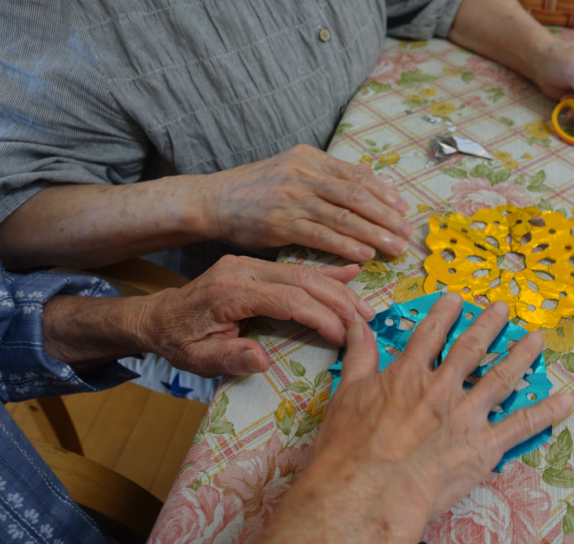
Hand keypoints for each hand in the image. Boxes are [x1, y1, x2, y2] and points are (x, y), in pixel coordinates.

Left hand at [144, 255, 374, 376]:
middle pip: (303, 280)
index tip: (344, 337)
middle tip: (366, 321)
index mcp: (231, 291)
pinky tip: (350, 271)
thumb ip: (229, 358)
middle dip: (338, 301)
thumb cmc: (178, 341)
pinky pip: (295, 266)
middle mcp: (243, 269)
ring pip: (304, 271)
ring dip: (337, 288)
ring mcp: (250, 263)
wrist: (157, 316)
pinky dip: (325, 270)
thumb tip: (262, 361)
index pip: (289, 300)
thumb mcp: (196, 359)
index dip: (321, 317)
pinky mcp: (255, 264)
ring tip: (364, 308)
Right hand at [203, 144, 412, 261]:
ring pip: (343, 216)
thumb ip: (324, 177)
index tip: (403, 209)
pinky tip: (364, 254)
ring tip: (394, 247)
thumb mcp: (291, 171)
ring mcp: (292, 198)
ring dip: (374, 234)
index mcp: (310, 159)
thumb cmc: (256, 190)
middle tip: (407, 233)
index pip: (356, 175)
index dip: (384, 193)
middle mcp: (304, 174)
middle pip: (356, 195)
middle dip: (386, 216)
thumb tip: (363, 184)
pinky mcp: (281, 223)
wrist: (214, 200)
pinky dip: (346, 244)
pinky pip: (321, 234)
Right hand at [262, 293, 573, 543]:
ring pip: (502, 377)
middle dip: (489, 325)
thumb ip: (358, 355)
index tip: (458, 298)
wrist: (367, 491)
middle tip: (504, 308)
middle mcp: (442, 387)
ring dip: (521, 355)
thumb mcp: (347, 393)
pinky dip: (546, 412)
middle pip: (471, 348)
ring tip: (536, 339)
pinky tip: (565, 400)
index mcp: (409, 374)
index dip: (445, 313)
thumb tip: (356, 323)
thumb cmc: (350, 448)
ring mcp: (466, 415)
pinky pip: (521, 425)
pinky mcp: (484, 446)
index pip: (430, 334)